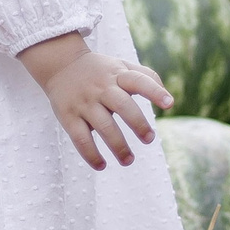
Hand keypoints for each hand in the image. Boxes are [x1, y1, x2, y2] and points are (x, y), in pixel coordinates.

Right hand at [17, 32, 172, 169]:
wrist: (60, 64)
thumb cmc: (100, 70)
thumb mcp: (121, 66)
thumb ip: (146, 77)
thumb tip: (169, 100)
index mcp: (118, 75)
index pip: (139, 80)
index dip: (155, 91)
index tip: (169, 104)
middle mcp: (101, 88)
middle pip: (123, 106)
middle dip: (138, 124)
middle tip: (149, 139)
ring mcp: (84, 102)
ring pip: (104, 126)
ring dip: (118, 146)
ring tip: (128, 160)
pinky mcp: (68, 116)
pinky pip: (80, 138)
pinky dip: (91, 154)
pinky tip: (102, 165)